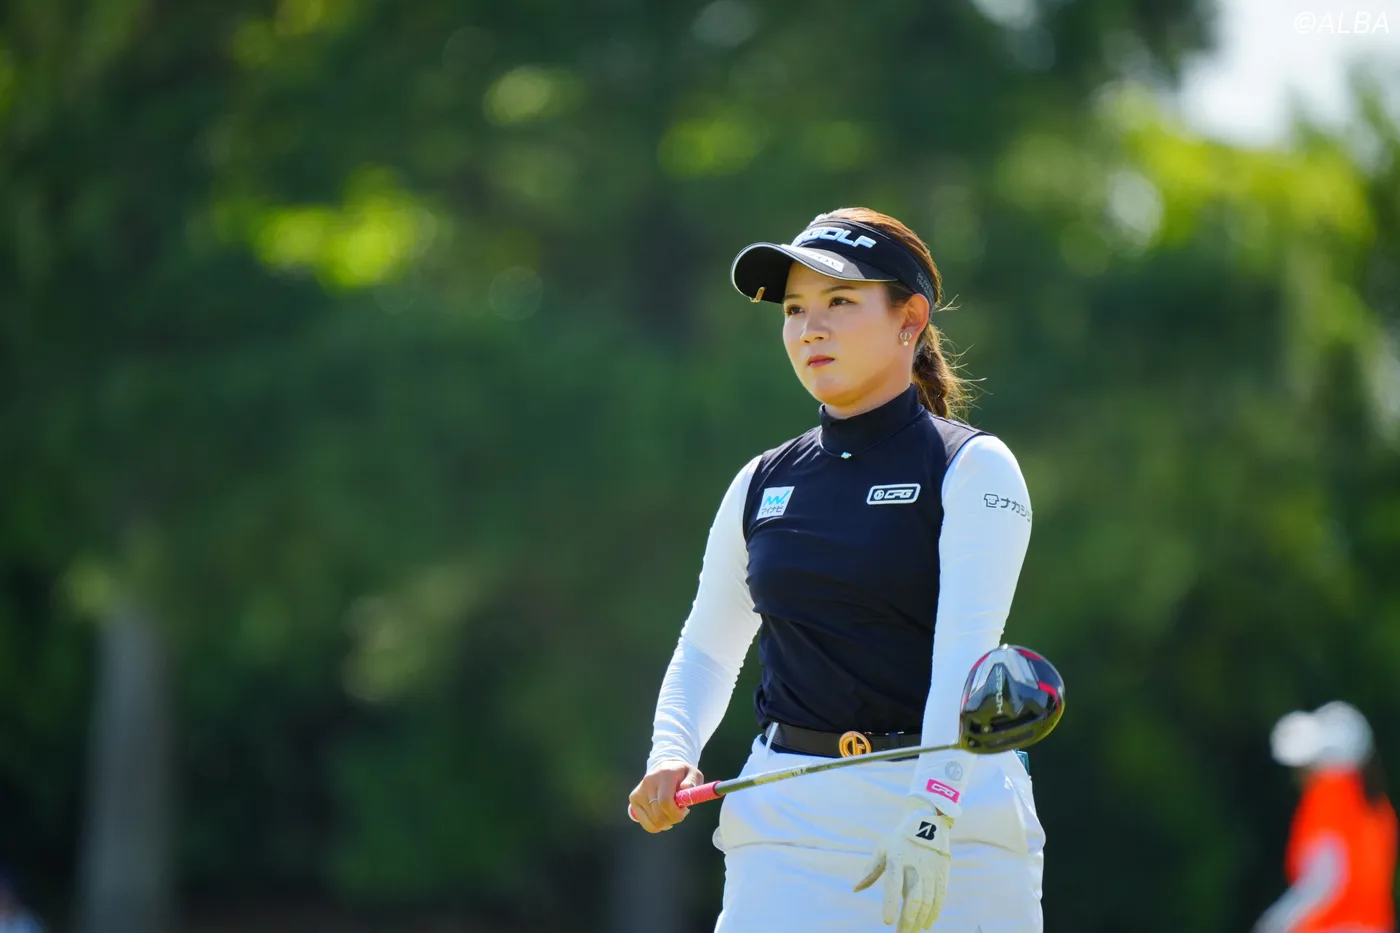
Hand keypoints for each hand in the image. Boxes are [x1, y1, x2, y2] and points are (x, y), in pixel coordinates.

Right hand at [627, 760, 703, 832]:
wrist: (665, 767)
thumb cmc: (682, 775)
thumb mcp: (693, 773)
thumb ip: (693, 781)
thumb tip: (686, 788)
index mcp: (665, 774)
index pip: (665, 801)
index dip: (675, 813)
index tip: (685, 811)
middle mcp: (649, 782)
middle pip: (658, 814)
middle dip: (673, 819)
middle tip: (680, 813)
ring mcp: (639, 791)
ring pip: (652, 820)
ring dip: (666, 822)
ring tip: (671, 812)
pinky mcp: (634, 798)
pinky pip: (645, 822)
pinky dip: (656, 825)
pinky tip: (663, 817)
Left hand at [853, 800, 951, 932]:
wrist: (929, 821)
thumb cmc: (900, 838)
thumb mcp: (883, 848)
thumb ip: (870, 870)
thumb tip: (855, 889)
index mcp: (897, 859)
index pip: (894, 885)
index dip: (891, 904)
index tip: (887, 922)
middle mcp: (915, 866)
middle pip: (914, 898)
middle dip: (908, 920)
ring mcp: (931, 870)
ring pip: (928, 901)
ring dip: (920, 920)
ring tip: (912, 932)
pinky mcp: (943, 873)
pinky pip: (940, 897)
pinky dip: (934, 912)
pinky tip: (927, 923)